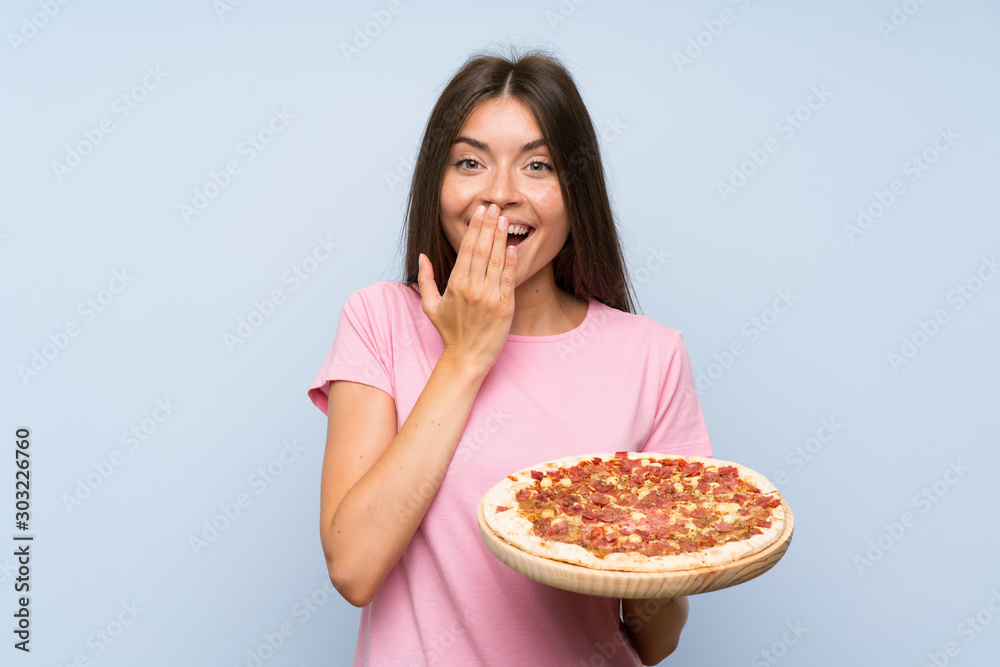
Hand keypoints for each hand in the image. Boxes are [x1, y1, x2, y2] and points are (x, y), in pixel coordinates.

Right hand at [417, 203, 517, 373]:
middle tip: (494, 207)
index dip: (475, 228)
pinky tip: (514, 246)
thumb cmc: (450, 331)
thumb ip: (425, 279)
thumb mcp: (430, 306)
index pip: (466, 249)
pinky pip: (508, 279)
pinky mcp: (504, 306)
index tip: (480, 212)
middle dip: (488, 226)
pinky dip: (511, 262)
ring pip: (496, 260)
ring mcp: (489, 297)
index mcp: (455, 284)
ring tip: (505, 219)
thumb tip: (422, 255)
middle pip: (482, 250)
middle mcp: (472, 288)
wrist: (467, 357)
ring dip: (500, 238)